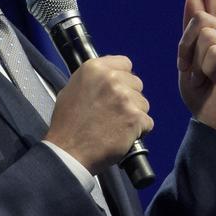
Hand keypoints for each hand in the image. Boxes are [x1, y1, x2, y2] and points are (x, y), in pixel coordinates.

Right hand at [44, 55, 152, 174]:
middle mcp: (112, 79)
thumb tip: (108, 77)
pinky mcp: (135, 117)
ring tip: (116, 126)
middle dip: (129, 97)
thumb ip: (94, 80)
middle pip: (137, 83)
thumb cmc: (67, 125)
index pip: (125, 63)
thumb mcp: (71, 90)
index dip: (123, 78)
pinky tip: (122, 135)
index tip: (118, 89)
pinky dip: (138, 131)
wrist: (69, 152)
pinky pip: (147, 122)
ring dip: (134, 114)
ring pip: (143, 103)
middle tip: (114, 112)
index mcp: (95, 68)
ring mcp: (125, 98)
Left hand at [176, 0, 215, 144]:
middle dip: (185, 46)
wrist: (213, 123)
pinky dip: (206, 69)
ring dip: (195, 59)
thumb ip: (190, 32)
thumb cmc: (201, 96)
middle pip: (199, 17)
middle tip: (192, 71)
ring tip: (206, 78)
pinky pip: (214, 51)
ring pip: (204, 33)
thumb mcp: (187, 61)